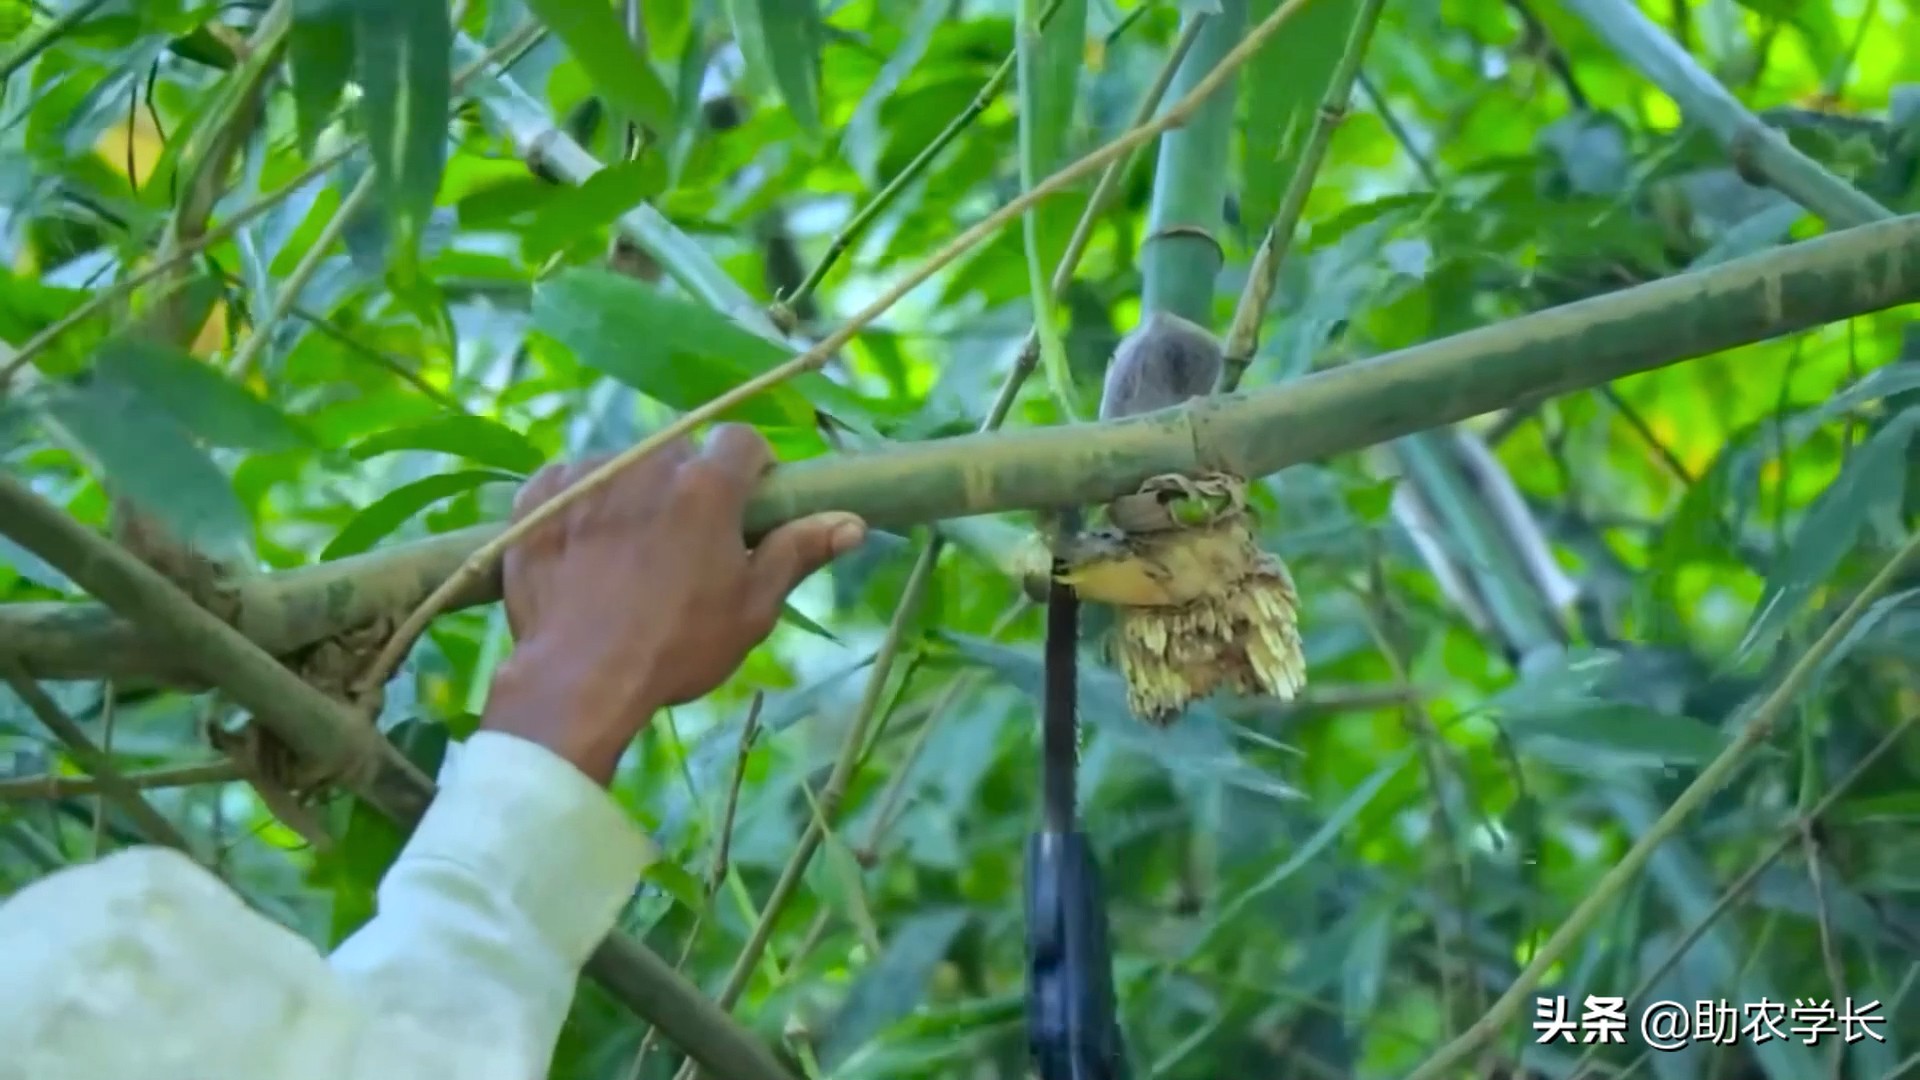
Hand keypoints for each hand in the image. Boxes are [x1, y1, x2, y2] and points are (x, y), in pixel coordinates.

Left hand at [481, 425, 866, 784]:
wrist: (577, 681)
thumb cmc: (678, 647)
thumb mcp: (752, 608)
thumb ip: (797, 552)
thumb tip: (853, 522)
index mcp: (706, 485)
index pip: (742, 441)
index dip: (752, 471)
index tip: (747, 510)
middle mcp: (646, 464)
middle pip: (680, 454)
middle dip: (690, 486)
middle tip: (687, 545)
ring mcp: (585, 477)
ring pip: (625, 467)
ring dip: (635, 494)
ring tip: (629, 554)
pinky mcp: (536, 498)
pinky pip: (568, 480)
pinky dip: (580, 503)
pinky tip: (584, 547)